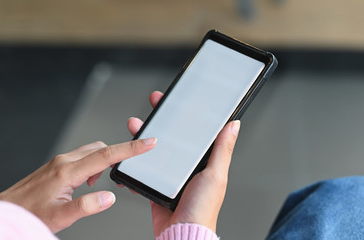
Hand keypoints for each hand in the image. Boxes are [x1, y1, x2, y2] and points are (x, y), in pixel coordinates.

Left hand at [0, 138, 155, 232]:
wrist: (7, 208)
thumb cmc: (30, 213)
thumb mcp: (60, 216)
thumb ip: (86, 206)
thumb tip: (109, 197)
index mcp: (68, 171)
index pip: (106, 155)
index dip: (130, 148)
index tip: (148, 142)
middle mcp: (64, 161)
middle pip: (101, 148)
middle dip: (119, 154)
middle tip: (126, 171)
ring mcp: (59, 161)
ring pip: (91, 152)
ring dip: (103, 163)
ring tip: (98, 185)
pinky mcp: (57, 165)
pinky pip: (81, 157)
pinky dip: (91, 166)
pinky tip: (86, 183)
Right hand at [127, 91, 239, 235]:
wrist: (181, 234)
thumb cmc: (202, 210)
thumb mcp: (215, 175)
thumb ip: (222, 150)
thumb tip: (234, 125)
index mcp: (202, 162)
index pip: (193, 132)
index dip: (185, 115)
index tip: (178, 101)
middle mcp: (186, 167)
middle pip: (172, 137)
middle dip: (162, 120)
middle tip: (155, 106)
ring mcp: (170, 176)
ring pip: (155, 150)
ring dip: (144, 138)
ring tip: (136, 126)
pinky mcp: (156, 186)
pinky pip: (144, 169)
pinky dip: (136, 161)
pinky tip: (130, 154)